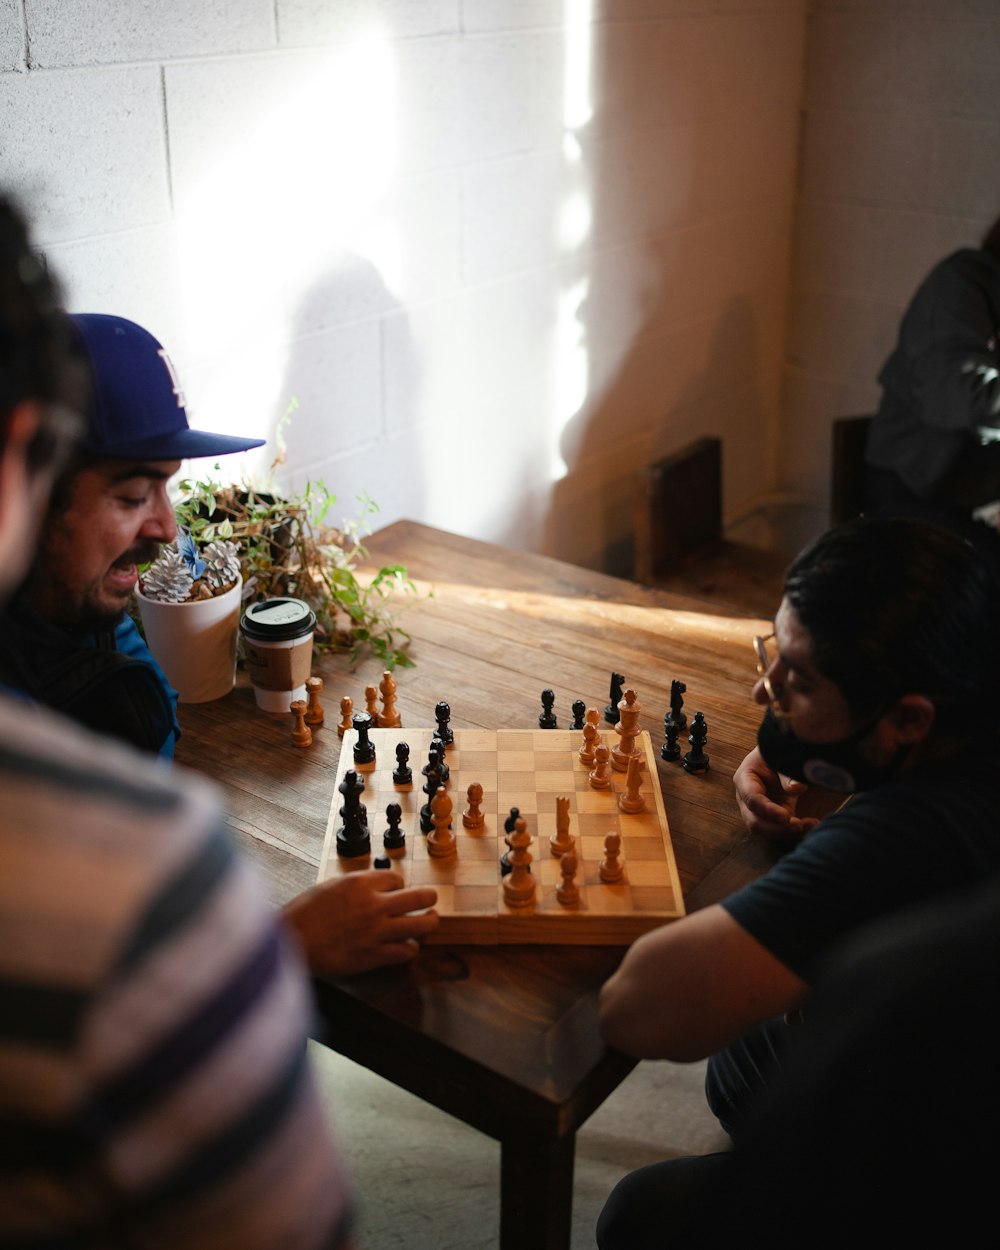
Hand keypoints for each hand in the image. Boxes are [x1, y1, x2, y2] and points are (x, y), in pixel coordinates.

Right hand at [282, 869, 438, 976]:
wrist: (290, 944)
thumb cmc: (303, 915)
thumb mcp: (330, 887)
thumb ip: (357, 886)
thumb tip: (375, 886)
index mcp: (361, 883)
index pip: (398, 878)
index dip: (399, 886)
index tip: (396, 893)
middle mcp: (374, 904)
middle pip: (420, 897)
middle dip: (429, 899)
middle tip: (430, 902)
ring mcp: (377, 930)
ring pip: (422, 925)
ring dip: (428, 924)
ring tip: (428, 924)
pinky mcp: (374, 955)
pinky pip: (407, 951)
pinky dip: (409, 949)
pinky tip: (405, 948)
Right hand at [733, 746, 819, 840]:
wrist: (779, 757)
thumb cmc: (776, 755)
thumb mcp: (780, 759)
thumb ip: (787, 773)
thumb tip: (796, 788)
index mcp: (744, 779)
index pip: (752, 799)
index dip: (768, 810)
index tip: (786, 816)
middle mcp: (746, 798)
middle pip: (754, 821)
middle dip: (776, 828)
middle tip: (798, 825)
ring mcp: (757, 810)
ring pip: (765, 830)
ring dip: (787, 832)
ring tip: (809, 826)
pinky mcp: (771, 816)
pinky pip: (779, 830)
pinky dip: (795, 831)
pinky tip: (811, 825)